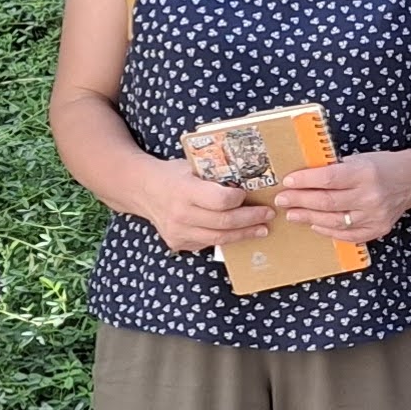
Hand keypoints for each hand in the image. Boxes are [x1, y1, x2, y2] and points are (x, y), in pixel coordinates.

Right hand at [136, 154, 273, 254]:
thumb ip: (216, 174)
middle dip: (250, 219)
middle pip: (223, 223)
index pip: (220, 201)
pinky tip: (239, 232)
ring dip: (244, 234)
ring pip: (218, 238)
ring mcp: (178, 232)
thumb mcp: (192, 166)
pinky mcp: (178, 243)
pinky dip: (225, 238)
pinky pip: (207, 243)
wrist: (142, 189)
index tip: (249, 195)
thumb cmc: (173, 174)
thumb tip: (252, 177)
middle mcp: (180, 214)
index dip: (239, 199)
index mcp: (184, 190)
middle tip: (268, 215)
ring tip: (261, 229)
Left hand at [272, 150, 410, 243]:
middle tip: (282, 200)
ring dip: (309, 218)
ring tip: (292, 214)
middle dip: (300, 201)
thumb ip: (335, 168)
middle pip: (327, 202)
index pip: (328, 179)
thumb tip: (303, 177)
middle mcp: (370, 196)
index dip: (305, 181)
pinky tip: (314, 225)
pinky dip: (328, 231)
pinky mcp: (378, 228)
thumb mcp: (359, 159)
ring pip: (334, 221)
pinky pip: (347, 235)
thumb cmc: (382, 165)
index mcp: (364, 172)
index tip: (288, 182)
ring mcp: (375, 215)